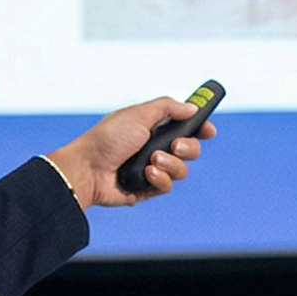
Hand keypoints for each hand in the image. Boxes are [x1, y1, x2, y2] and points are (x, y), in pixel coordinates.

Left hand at [44, 97, 215, 209]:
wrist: (88, 169)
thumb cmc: (108, 139)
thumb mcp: (138, 114)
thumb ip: (168, 107)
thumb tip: (192, 107)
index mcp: (153, 127)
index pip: (185, 127)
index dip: (200, 128)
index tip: (208, 130)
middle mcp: (155, 147)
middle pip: (191, 149)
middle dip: (188, 148)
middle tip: (175, 145)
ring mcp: (153, 169)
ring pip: (182, 170)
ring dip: (171, 165)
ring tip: (152, 161)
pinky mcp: (148, 189)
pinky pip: (168, 186)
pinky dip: (160, 179)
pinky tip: (146, 174)